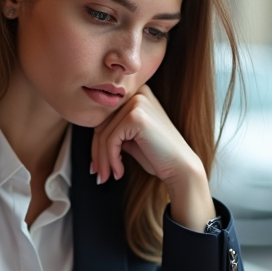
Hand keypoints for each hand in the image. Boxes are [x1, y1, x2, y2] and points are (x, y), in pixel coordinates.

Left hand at [91, 85, 215, 229]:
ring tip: (106, 177)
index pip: (105, 117)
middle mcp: (137, 93)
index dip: (97, 143)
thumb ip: (113, 130)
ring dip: (103, 160)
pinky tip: (119, 171)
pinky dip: (111, 159)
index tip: (96, 165)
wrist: (181, 167)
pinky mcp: (136, 116)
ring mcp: (137, 102)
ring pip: (104, 134)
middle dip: (97, 153)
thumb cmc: (157, 155)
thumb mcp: (130, 137)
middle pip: (101, 124)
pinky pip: (111, 140)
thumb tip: (90, 138)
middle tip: (98, 174)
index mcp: (136, 94)